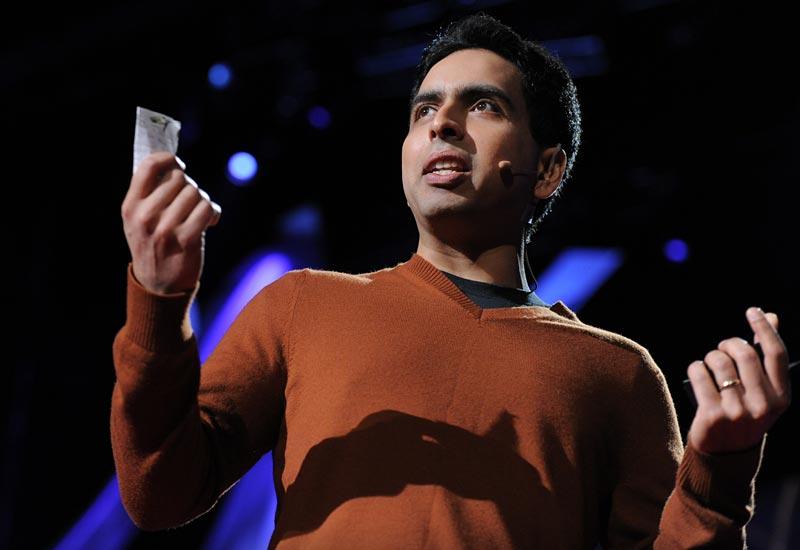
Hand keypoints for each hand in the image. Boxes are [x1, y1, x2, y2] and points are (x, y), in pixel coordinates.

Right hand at [121, 152, 221, 294]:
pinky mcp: (186, 240)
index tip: (179, 164)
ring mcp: (165, 229)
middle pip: (179, 179)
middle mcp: (144, 217)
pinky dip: (212, 212)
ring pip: (195, 192)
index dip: (168, 159)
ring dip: (203, 200)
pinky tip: (210, 221)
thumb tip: (173, 164)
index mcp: (130, 207)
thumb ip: (149, 194)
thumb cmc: (153, 246)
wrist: (160, 286)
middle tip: (190, 202)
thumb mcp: (138, 220)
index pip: (148, 166)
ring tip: (200, 213)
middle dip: (190, 187)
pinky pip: (207, 209)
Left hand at [686, 307, 790, 454]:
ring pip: (718, 362)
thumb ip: (765, 356)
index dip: (764, 328)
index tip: (753, 311)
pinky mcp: (713, 415)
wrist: (725, 453)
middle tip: (723, 348)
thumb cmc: (744, 411)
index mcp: (781, 398)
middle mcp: (763, 406)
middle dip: (729, 343)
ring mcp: (737, 412)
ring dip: (710, 357)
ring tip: (710, 365)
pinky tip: (698, 373)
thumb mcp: (762, 389)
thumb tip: (772, 316)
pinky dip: (695, 367)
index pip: (776, 354)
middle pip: (743, 354)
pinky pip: (699, 373)